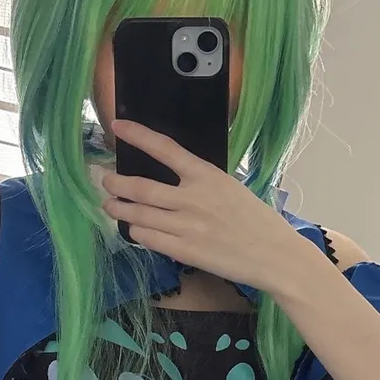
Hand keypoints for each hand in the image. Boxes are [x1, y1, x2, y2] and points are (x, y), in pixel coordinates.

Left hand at [101, 121, 315, 295]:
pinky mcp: (184, 251)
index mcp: (206, 175)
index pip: (165, 149)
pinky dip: (136, 232)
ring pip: (138, 215)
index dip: (138, 136)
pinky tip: (134, 230)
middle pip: (140, 187)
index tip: (118, 125)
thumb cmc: (255, 220)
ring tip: (110, 205)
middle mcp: (192, 198)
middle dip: (115, 183)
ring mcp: (186, 226)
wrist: (274, 255)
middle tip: (105, 181)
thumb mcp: (230, 188)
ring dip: (119, 209)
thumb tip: (173, 179)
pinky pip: (148, 239)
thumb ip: (200, 182)